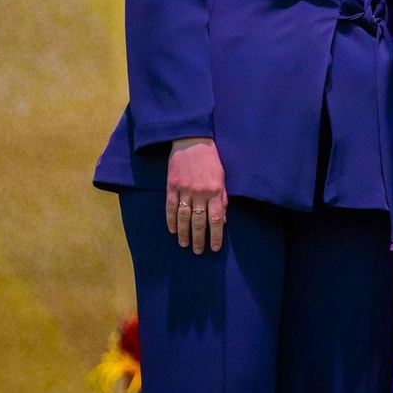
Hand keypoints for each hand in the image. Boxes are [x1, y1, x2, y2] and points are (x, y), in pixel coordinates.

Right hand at [166, 137, 226, 254]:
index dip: (215, 235)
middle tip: (199, 251)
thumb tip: (222, 219)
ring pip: (184, 217)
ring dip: (184, 233)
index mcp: (215, 190)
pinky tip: (172, 230)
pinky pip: (170, 207)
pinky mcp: (172, 186)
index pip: (216, 219)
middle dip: (200, 239)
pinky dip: (171, 220)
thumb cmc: (210, 159)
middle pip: (199, 221)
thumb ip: (222, 198)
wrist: (191, 141)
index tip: (215, 248)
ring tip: (184, 244)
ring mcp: (185, 189)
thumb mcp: (222, 177)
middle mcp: (200, 192)